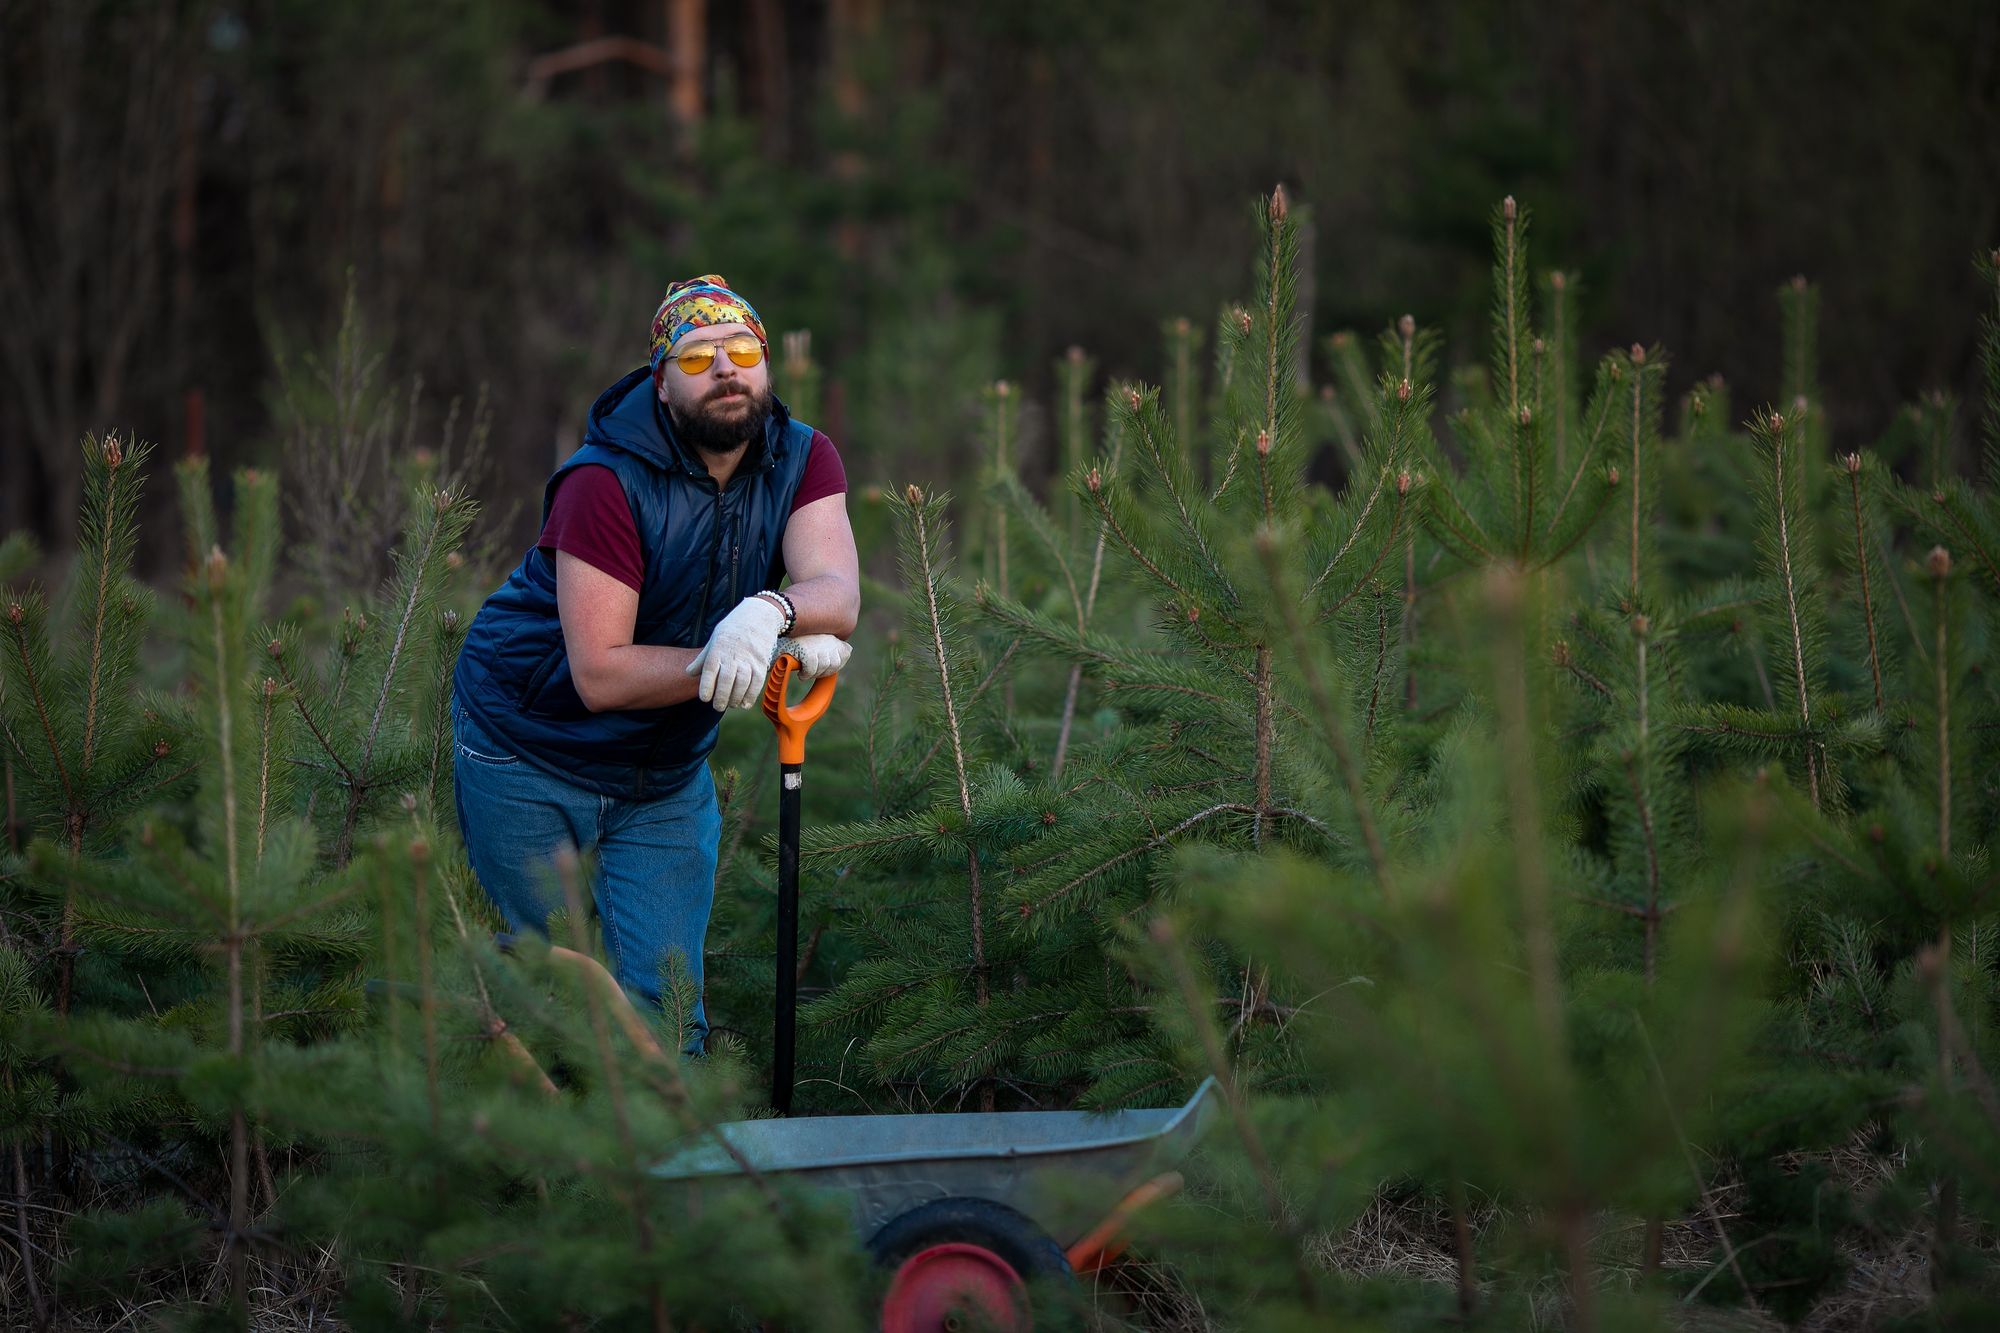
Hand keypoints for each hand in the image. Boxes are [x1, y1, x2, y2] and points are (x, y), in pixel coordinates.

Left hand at [685, 595, 784, 710]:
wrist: (758, 617)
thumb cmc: (732, 630)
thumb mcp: (714, 639)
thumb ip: (702, 658)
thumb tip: (689, 673)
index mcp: (718, 649)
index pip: (710, 670)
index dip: (707, 686)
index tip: (704, 698)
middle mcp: (733, 655)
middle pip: (726, 680)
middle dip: (721, 697)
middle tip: (717, 707)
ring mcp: (749, 660)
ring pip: (742, 683)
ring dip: (735, 698)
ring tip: (730, 705)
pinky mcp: (761, 664)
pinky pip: (756, 683)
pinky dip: (751, 696)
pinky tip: (744, 703)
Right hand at [777, 634, 851, 679]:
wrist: (776, 627)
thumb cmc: (792, 638)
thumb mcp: (813, 637)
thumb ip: (831, 643)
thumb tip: (848, 649)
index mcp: (828, 632)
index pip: (846, 651)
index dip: (838, 662)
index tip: (827, 667)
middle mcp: (824, 636)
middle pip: (835, 662)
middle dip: (824, 671)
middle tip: (813, 670)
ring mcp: (815, 643)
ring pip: (825, 667)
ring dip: (815, 673)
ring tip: (806, 671)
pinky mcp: (805, 651)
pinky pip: (811, 669)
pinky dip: (806, 674)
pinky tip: (801, 673)